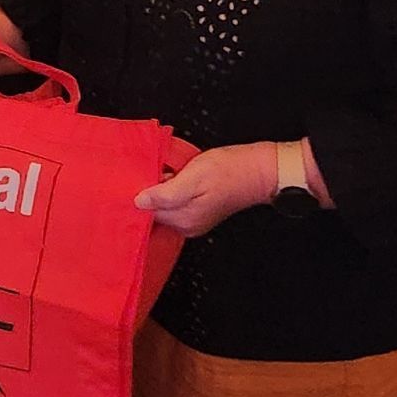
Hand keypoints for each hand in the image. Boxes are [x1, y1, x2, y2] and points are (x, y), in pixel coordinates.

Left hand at [134, 143, 274, 237]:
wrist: (257, 171)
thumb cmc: (230, 171)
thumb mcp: (193, 177)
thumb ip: (165, 193)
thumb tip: (140, 201)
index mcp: (183, 219)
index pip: (146, 213)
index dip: (140, 194)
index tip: (138, 180)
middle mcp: (186, 225)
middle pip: (153, 211)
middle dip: (150, 192)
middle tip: (159, 174)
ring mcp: (193, 221)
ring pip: (163, 207)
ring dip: (160, 191)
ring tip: (171, 174)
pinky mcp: (198, 213)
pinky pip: (174, 204)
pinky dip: (171, 191)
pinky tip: (177, 179)